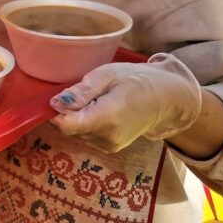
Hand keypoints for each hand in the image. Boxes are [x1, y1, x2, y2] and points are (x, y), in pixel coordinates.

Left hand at [49, 54, 201, 152]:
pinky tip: (103, 109)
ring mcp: (110, 146)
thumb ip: (83, 90)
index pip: (67, 125)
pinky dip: (88, 122)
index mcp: (107, 116)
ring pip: (77, 131)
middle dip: (70, 110)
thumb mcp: (109, 74)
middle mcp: (108, 137)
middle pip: (70, 127)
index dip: (55, 112)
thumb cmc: (137, 79)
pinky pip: (87, 134)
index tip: (57, 98)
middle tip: (88, 91)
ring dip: (79, 116)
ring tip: (99, 99)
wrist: (166, 98)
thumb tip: (56, 103)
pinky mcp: (111, 148)